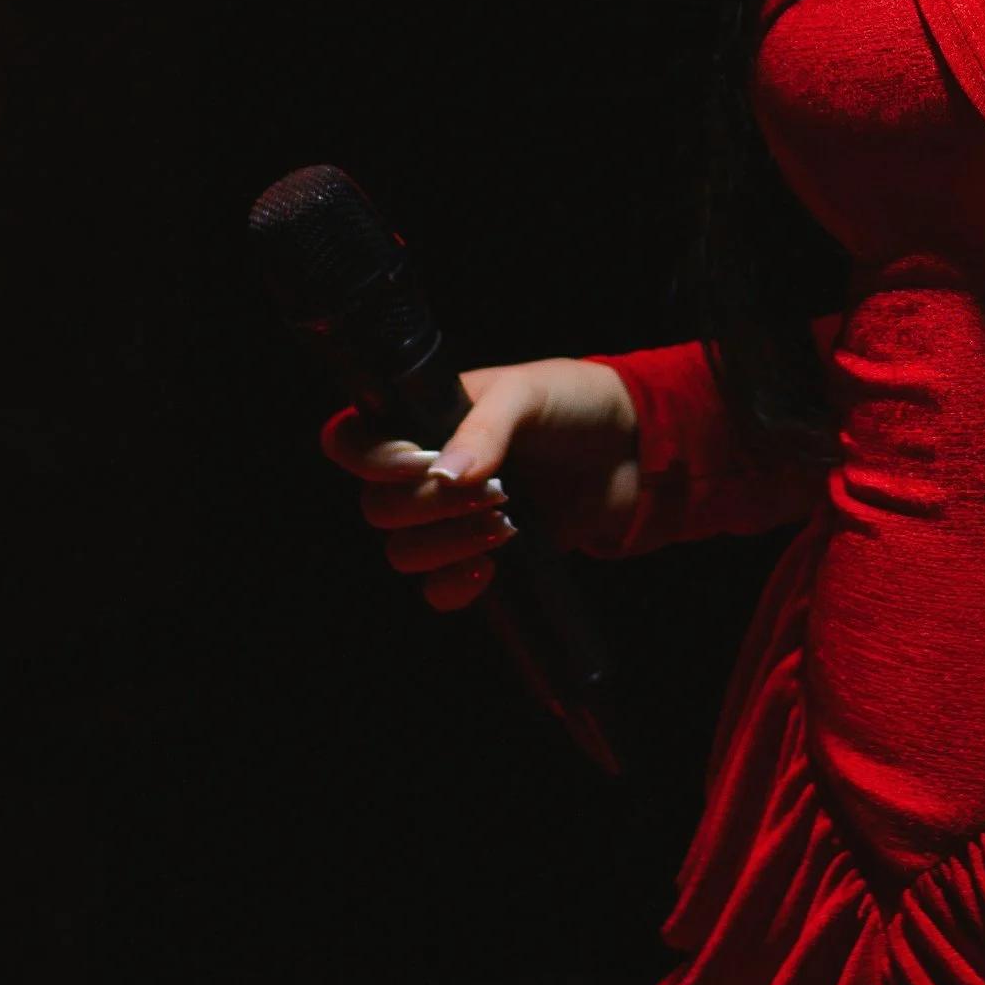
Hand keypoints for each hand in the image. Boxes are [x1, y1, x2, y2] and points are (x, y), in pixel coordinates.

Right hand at [318, 356, 642, 612]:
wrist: (632, 450)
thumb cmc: (574, 403)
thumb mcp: (529, 394)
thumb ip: (487, 427)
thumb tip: (445, 475)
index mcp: (423, 419)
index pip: (352, 439)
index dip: (366, 458)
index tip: (416, 463)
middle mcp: (426, 471)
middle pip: (377, 508)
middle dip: (427, 506)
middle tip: (491, 490)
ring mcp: (451, 518)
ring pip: (403, 552)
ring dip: (447, 545)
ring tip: (506, 522)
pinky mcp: (482, 557)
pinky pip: (437, 590)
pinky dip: (454, 585)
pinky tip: (491, 567)